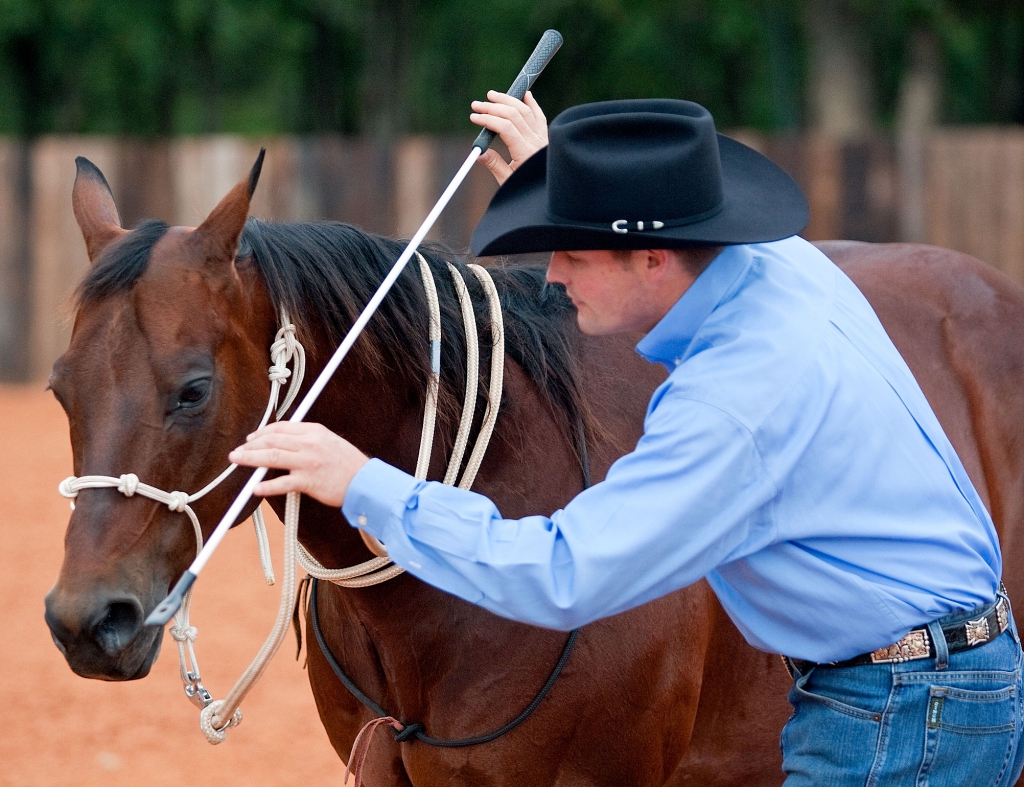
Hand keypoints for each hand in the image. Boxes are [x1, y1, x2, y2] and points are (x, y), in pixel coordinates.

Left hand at [228, 422, 368, 507]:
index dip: (262, 432)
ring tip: (237, 460)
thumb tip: (285, 443)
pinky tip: (255, 488)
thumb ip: (308, 439)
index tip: (252, 439)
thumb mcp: (330, 441)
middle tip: (237, 451)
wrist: (365, 482)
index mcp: (314, 431)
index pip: (281, 427)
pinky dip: (267, 486)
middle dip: (251, 445)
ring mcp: (307, 462)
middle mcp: (309, 443)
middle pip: (272, 440)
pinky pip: (282, 483)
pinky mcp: (308, 481)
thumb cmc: (349, 465)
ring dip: (250, 458)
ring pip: (272, 457)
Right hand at [470, 90, 547, 184]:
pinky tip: (525, 95)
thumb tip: (478, 152)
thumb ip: (494, 164)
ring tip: (492, 96)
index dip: (488, 119)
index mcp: (525, 152)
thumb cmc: (527, 190)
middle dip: (493, 107)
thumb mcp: (507, 181)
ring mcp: (543, 137)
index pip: (505, 127)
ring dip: (508, 100)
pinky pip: (539, 116)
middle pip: (514, 115)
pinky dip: (531, 104)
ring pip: (526, 111)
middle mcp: (536, 141)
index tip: (474, 117)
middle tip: (476, 105)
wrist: (549, 191)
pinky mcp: (546, 137)